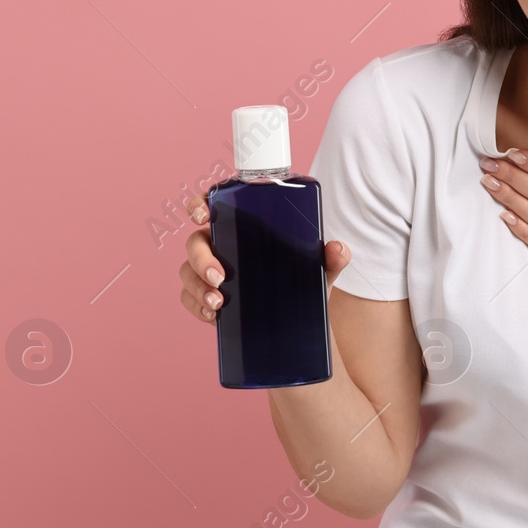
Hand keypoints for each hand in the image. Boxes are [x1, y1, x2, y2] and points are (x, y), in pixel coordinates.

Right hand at [177, 193, 352, 323]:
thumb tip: (339, 248)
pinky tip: (211, 314)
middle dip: (202, 259)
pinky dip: (196, 305)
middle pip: (195, 242)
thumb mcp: (320, 270)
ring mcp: (211, 272)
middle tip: (220, 278)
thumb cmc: (304, 282)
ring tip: (219, 303)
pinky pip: (189, 299)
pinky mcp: (208, 297)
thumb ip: (331, 258)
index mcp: (244, 228)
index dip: (199, 204)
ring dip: (198, 286)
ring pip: (188, 272)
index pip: (213, 207)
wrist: (301, 323)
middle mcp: (223, 246)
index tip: (201, 214)